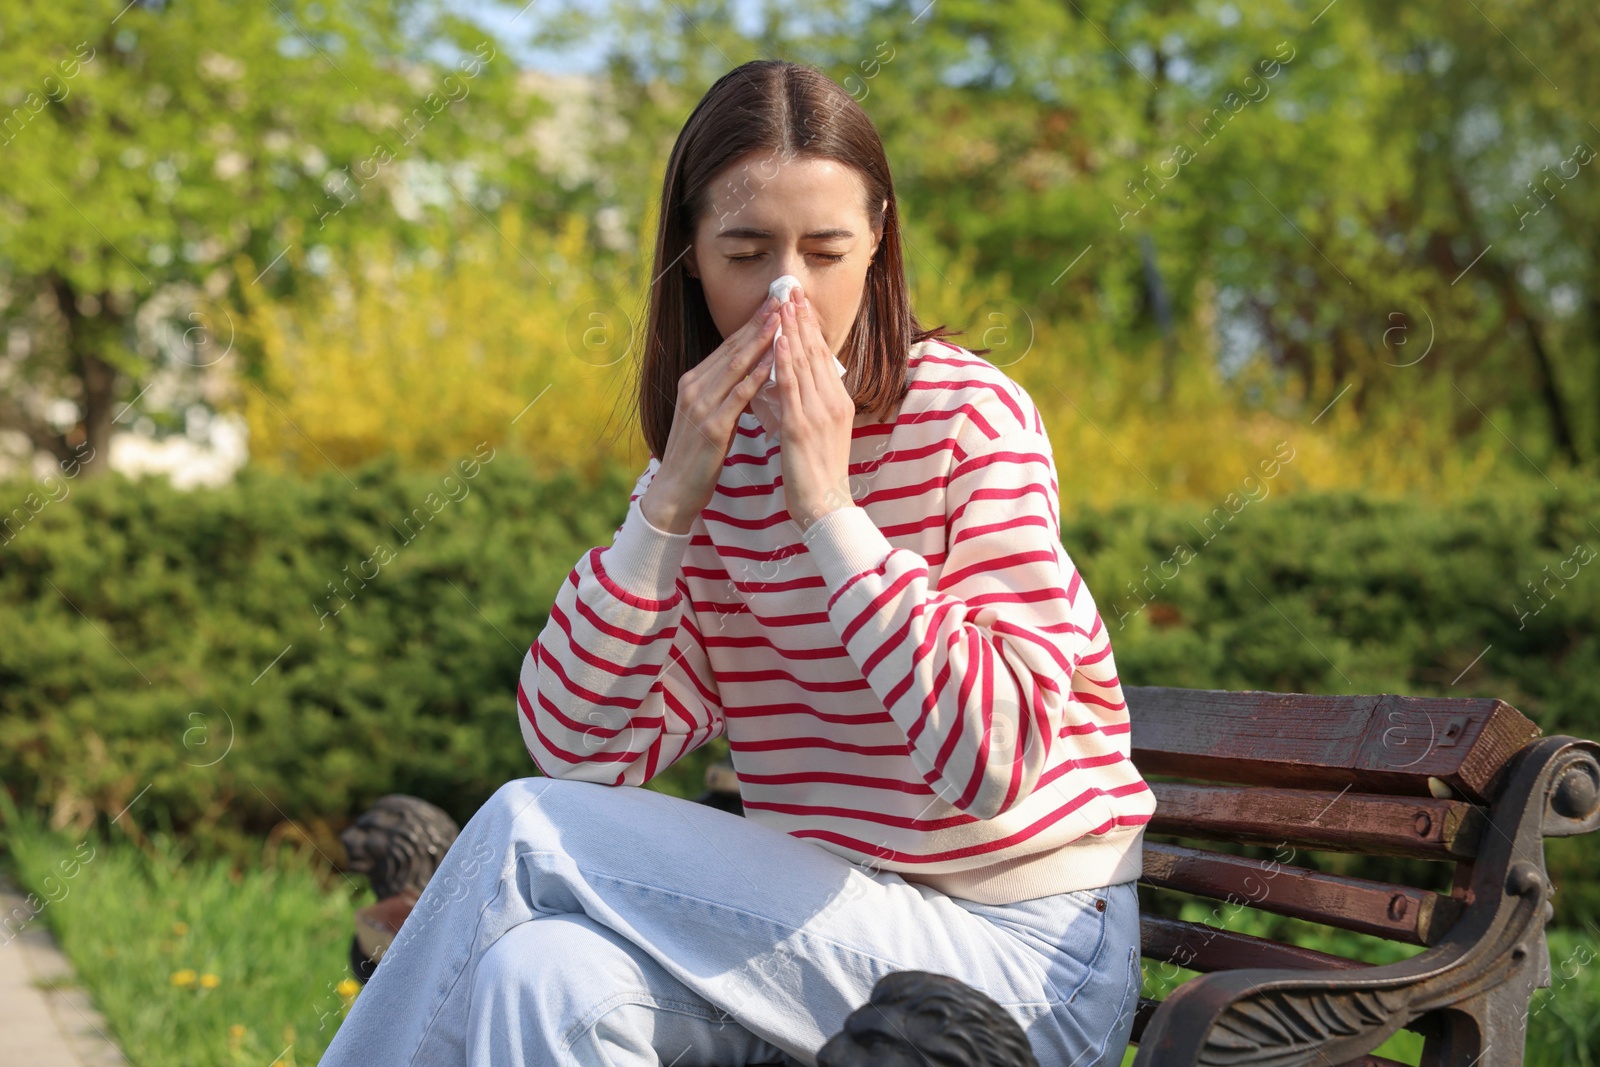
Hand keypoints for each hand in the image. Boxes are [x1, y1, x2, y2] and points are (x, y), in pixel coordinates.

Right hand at [642, 294, 780, 533]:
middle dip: (759, 322)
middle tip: (781, 298)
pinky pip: (738, 397)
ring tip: (782, 319)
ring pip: (736, 366)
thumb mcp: (711, 416)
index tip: (773, 303)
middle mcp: (695, 387)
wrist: (675, 489)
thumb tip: (754, 374)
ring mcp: (701, 406)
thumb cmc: (698, 456)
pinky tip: (772, 363)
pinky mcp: (712, 427)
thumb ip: (727, 393)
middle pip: (733, 348)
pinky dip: (755, 377)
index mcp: (694, 382)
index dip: (752, 323)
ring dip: (761, 341)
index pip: (728, 346)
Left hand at [771, 285, 854, 532]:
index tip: (800, 303)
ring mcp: (818, 412)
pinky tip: (777, 340)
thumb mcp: (819, 432)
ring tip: (783, 304)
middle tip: (791, 290)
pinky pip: (791, 386)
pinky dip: (784, 361)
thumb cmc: (817, 473)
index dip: (810, 328)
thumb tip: (796, 384)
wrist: (825, 505)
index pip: (822, 357)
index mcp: (838, 402)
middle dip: (802, 319)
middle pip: (816, 352)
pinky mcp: (801, 425)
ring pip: (804, 362)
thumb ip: (810, 405)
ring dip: (792, 330)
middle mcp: (832, 401)